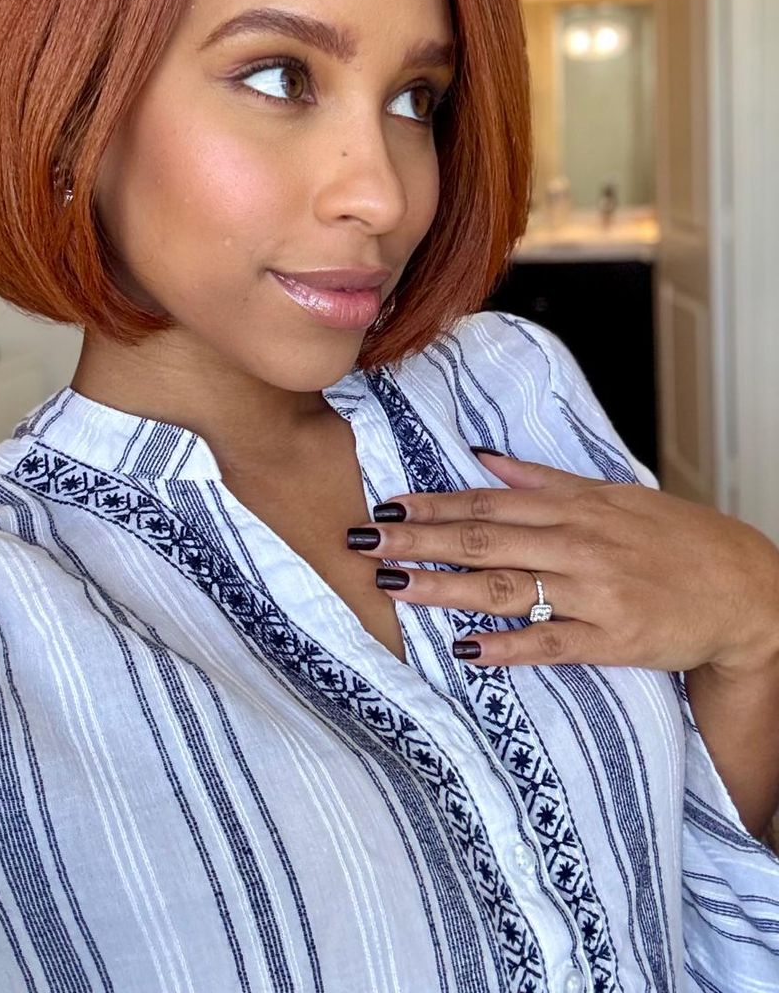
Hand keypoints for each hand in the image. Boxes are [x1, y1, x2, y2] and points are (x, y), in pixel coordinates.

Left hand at [347, 452, 778, 673]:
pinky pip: (552, 642)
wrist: (743, 586)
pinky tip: (467, 650)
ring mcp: (595, 591)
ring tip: (394, 588)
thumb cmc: (673, 537)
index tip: (386, 506)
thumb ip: (542, 478)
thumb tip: (482, 456)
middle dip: (420, 540)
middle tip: (365, 541)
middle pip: (485, 539)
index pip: (488, 501)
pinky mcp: (613, 638)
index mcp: (574, 506)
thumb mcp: (610, 493)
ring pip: (508, 587)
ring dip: (446, 587)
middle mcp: (578, 543)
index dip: (434, 504)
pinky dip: (510, 646)